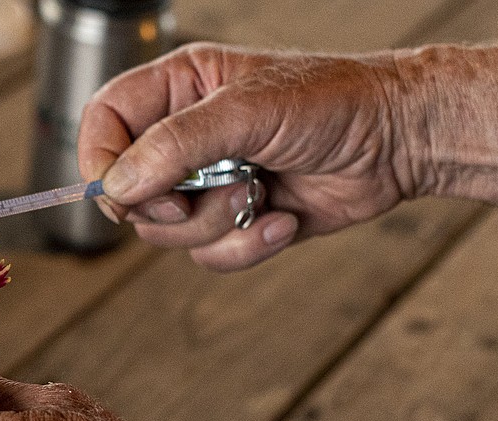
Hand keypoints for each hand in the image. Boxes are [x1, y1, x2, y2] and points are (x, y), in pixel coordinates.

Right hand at [78, 42, 423, 270]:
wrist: (397, 142)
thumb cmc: (332, 103)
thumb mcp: (247, 111)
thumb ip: (177, 144)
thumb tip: (120, 184)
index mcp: (178, 89)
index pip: (104, 122)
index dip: (100, 160)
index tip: (121, 193)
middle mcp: (186, 136)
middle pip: (131, 191)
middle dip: (170, 206)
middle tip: (200, 195)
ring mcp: (211, 181)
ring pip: (171, 232)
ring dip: (217, 224)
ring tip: (260, 194)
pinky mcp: (238, 219)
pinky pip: (211, 254)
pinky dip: (247, 246)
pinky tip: (283, 219)